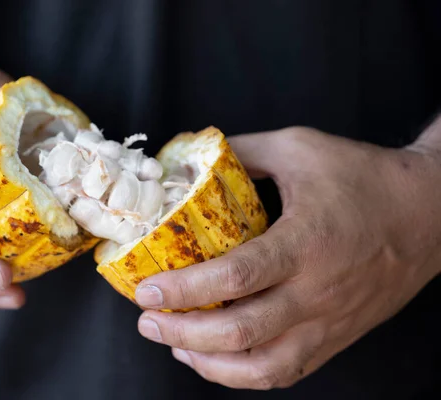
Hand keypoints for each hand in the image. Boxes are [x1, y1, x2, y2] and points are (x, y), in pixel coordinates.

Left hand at [134, 127, 440, 388]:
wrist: (430, 212)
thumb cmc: (365, 177)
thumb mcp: (300, 148)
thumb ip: (244, 152)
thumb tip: (194, 162)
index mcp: (306, 242)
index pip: (234, 277)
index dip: (184, 289)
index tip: (147, 289)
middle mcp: (317, 292)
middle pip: (239, 332)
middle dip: (181, 331)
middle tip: (147, 320)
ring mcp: (329, 322)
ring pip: (262, 366)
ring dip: (208, 362)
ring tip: (174, 344)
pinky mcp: (336, 336)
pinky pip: (286, 371)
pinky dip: (244, 374)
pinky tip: (216, 359)